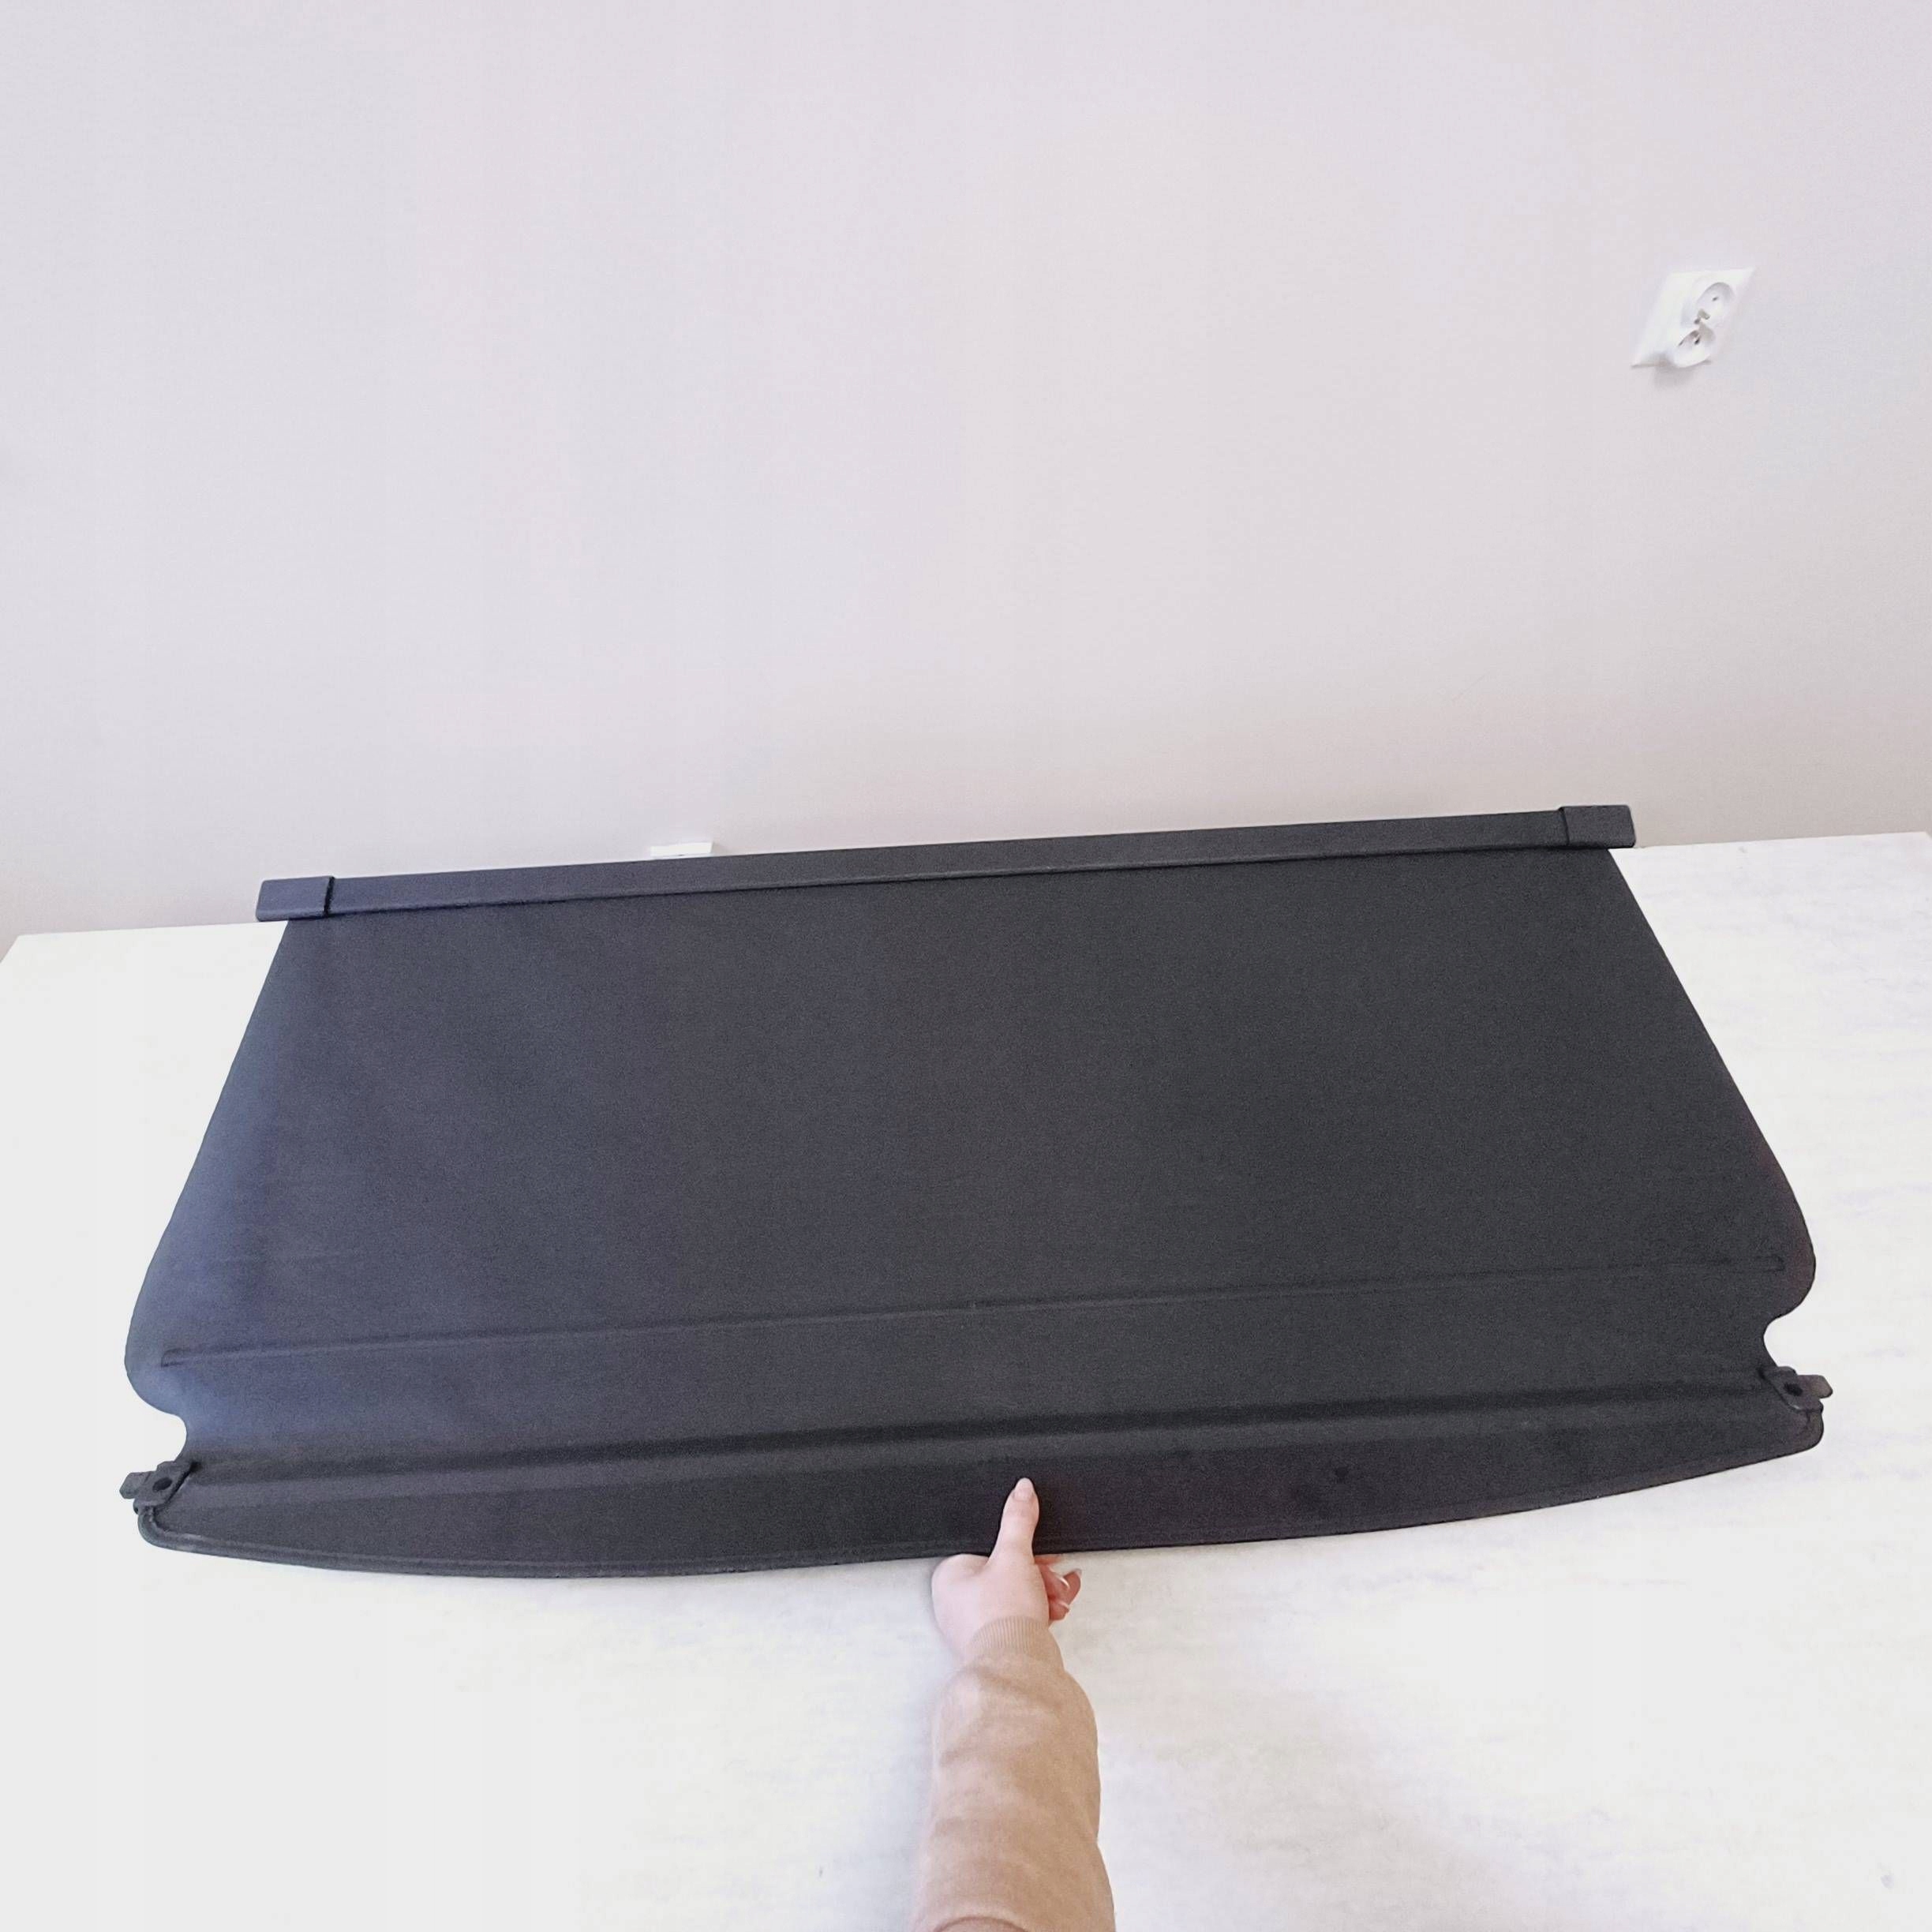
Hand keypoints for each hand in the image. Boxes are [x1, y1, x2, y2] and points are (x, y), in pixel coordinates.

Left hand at [930, 1476, 1081, 1655]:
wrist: (1017, 1668)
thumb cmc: (1003, 1619)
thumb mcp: (1014, 1555)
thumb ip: (1019, 1519)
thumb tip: (1022, 1490)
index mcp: (949, 1575)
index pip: (989, 1547)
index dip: (1021, 1547)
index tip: (1042, 1550)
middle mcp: (956, 1601)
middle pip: (1006, 1572)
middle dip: (1039, 1573)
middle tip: (1055, 1576)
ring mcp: (974, 1624)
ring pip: (1016, 1594)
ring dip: (1044, 1591)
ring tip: (1059, 1595)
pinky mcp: (994, 1642)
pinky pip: (1018, 1616)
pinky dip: (1039, 1610)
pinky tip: (1056, 1609)